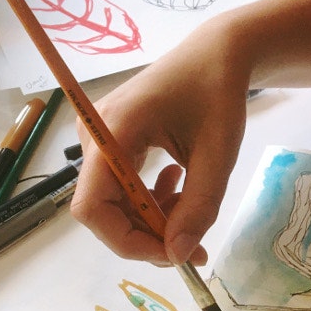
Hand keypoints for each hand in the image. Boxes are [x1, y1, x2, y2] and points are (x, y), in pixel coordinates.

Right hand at [71, 19, 249, 266]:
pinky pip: (120, 186)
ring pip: (115, 201)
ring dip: (152, 217)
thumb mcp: (218, 154)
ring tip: (192, 206)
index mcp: (112, 131)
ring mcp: (98, 138)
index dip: (125, 241)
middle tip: (194, 246)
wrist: (215, 56)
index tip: (171, 254)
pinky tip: (177, 184)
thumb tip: (178, 254)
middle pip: (104, 209)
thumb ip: (199, 206)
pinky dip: (150, 198)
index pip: (91, 206)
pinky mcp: (109, 142)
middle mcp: (94, 135)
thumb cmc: (218, 95)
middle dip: (147, 235)